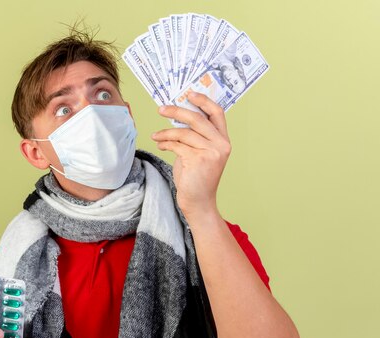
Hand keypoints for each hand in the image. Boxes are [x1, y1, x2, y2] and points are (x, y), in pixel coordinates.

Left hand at [151, 93, 231, 221]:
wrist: (198, 202)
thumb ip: (194, 136)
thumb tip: (176, 117)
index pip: (217, 113)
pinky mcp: (198, 160)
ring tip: (156, 135)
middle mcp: (221, 144)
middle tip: (161, 109)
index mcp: (223, 140)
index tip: (189, 93)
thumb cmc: (196, 177)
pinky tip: (160, 144)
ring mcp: (211, 152)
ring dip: (166, 132)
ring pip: (184, 132)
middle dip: (177, 111)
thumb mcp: (198, 152)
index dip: (203, 101)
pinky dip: (166, 143)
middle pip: (198, 118)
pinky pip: (177, 145)